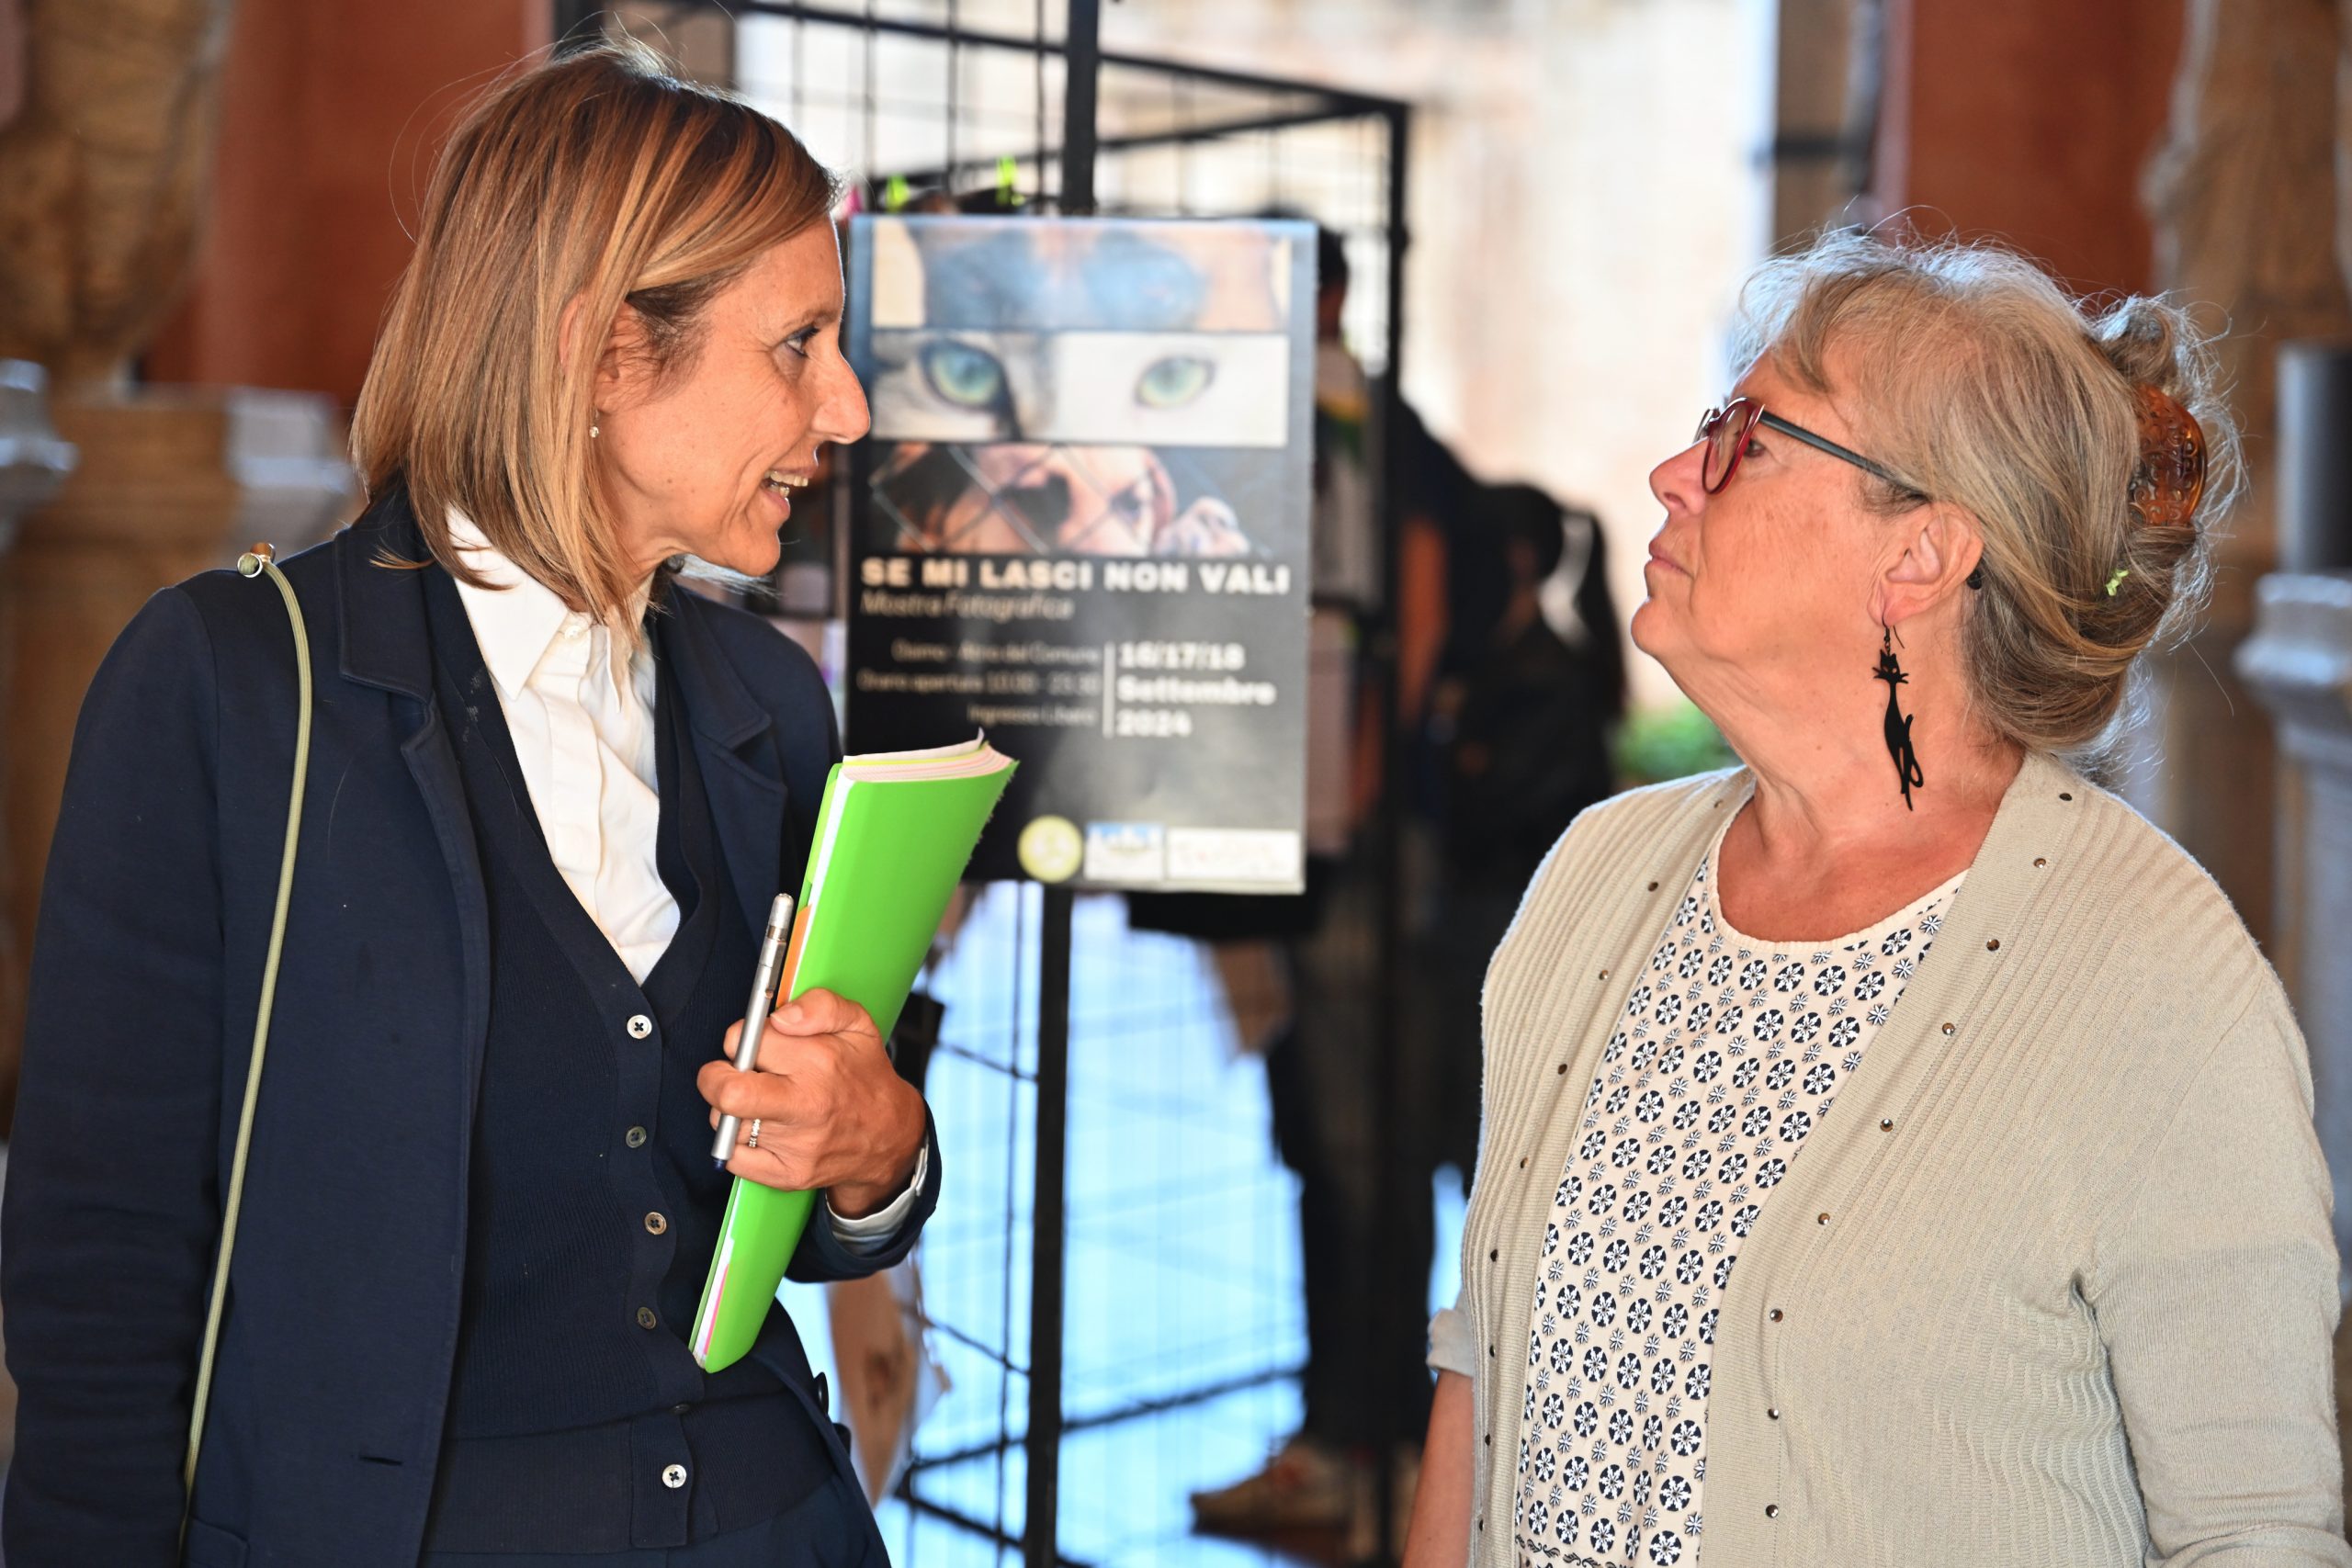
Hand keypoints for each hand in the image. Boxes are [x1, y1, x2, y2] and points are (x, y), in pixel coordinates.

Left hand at [698, 988, 927, 1216]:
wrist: (890, 1136)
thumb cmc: (865, 1076)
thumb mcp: (857, 1024)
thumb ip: (820, 1005)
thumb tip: (781, 1017)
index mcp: (819, 1061)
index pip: (746, 1042)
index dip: (742, 1039)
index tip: (753, 1045)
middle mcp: (807, 1105)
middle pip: (729, 1093)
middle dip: (714, 1078)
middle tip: (728, 1075)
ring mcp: (796, 1145)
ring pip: (726, 1124)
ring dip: (731, 1110)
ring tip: (759, 1103)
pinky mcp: (788, 1175)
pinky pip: (733, 1158)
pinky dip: (737, 1143)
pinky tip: (761, 1130)